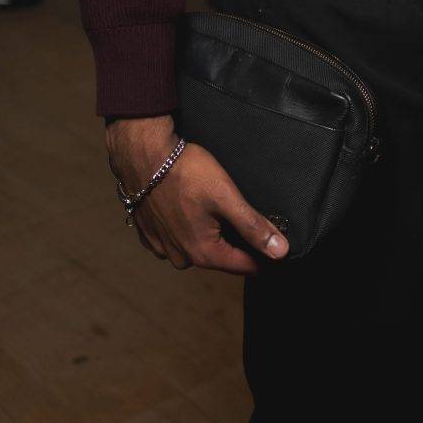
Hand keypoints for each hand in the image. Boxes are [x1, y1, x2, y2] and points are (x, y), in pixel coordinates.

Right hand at [107, 115, 288, 274]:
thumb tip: (280, 251)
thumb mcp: (227, 197)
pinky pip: (178, 238)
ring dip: (212, 234)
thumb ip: (254, 226)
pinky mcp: (151, 235)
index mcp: (203, 253)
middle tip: (248, 217)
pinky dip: (188, 227)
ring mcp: (163, 248)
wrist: (142, 156)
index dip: (266, 257)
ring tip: (218, 208)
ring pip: (200, 247)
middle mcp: (181, 257)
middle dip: (238, 242)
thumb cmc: (184, 172)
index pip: (246, 267)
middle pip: (223, 257)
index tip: (279, 247)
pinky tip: (193, 208)